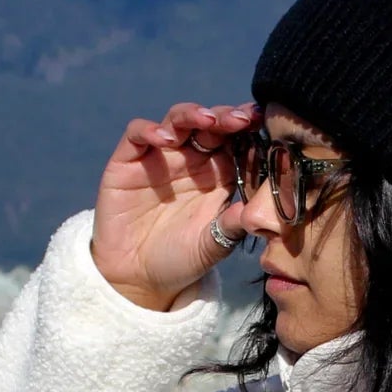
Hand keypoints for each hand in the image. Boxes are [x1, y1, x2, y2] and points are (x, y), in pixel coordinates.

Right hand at [90, 101, 260, 309]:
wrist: (139, 277)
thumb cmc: (183, 257)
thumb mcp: (213, 244)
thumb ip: (232, 225)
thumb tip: (258, 211)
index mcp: (219, 172)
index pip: (236, 140)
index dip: (249, 127)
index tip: (264, 122)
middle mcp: (191, 157)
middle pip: (209, 123)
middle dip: (226, 116)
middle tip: (241, 118)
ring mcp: (160, 155)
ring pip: (176, 120)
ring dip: (192, 114)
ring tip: (206, 120)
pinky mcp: (128, 160)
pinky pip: (137, 134)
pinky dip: (149, 130)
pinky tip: (164, 139)